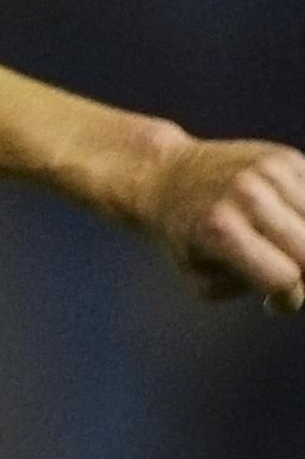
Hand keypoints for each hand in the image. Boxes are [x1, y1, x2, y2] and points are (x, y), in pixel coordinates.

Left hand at [140, 136, 304, 312]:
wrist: (167, 176)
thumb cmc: (187, 237)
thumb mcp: (202, 277)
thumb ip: (251, 287)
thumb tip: (297, 286)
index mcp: (221, 228)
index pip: (284, 278)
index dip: (286, 298)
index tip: (271, 300)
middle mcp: (247, 194)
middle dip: (303, 273)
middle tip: (279, 270)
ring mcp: (270, 171)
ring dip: (304, 243)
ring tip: (280, 246)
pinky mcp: (286, 158)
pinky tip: (284, 221)